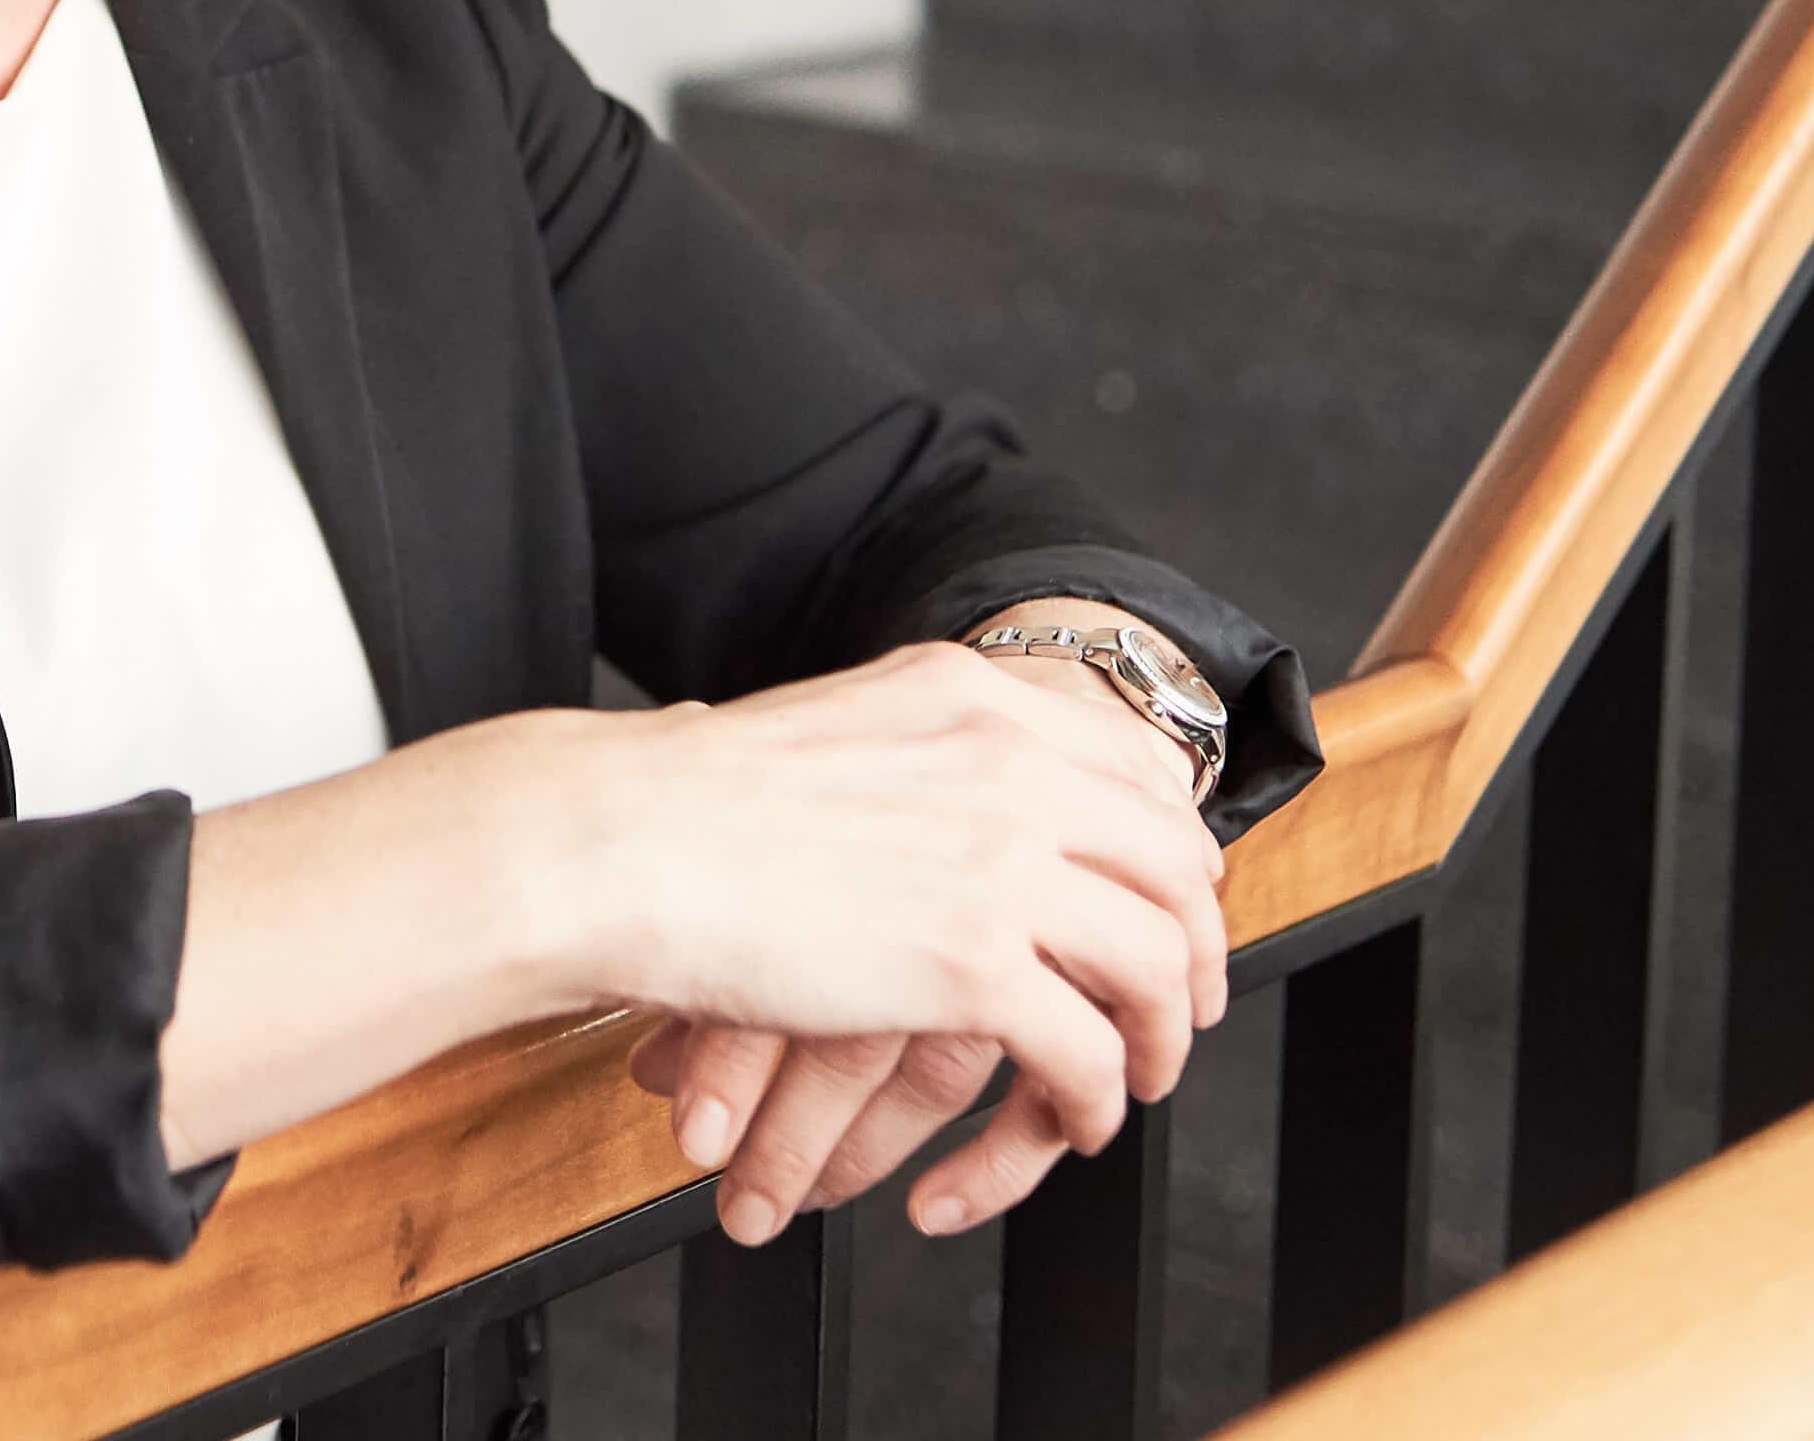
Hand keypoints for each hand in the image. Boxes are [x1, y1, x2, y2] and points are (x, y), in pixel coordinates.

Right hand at [586, 638, 1227, 1240]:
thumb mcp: (824, 729)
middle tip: (1180, 1004)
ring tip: (1133, 1078)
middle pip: (1172, 862)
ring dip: (1162, 1036)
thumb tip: (901, 776)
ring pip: (1156, 961)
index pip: (1135, 765)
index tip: (1170, 900)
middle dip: (1195, 947)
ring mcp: (1000, 860)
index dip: (1171, 849)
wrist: (617, 842)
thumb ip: (895, 747)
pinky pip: (1086, 1049)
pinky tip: (1073, 1116)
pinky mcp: (974, 964)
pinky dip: (1097, 1097)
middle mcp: (1007, 762)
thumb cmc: (680, 802)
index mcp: (969, 696)